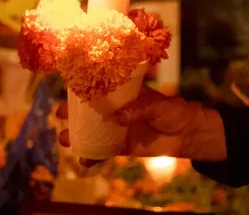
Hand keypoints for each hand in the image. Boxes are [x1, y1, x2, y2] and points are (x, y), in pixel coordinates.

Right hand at [56, 86, 226, 163]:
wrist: (188, 134)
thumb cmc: (175, 112)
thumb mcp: (158, 106)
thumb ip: (138, 109)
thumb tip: (117, 116)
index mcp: (125, 94)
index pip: (100, 88)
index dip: (82, 88)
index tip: (67, 89)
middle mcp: (117, 110)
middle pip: (89, 111)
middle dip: (72, 113)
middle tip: (60, 116)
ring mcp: (118, 128)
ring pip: (91, 131)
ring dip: (76, 135)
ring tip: (64, 139)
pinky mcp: (122, 146)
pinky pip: (102, 152)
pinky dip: (91, 156)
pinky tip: (83, 160)